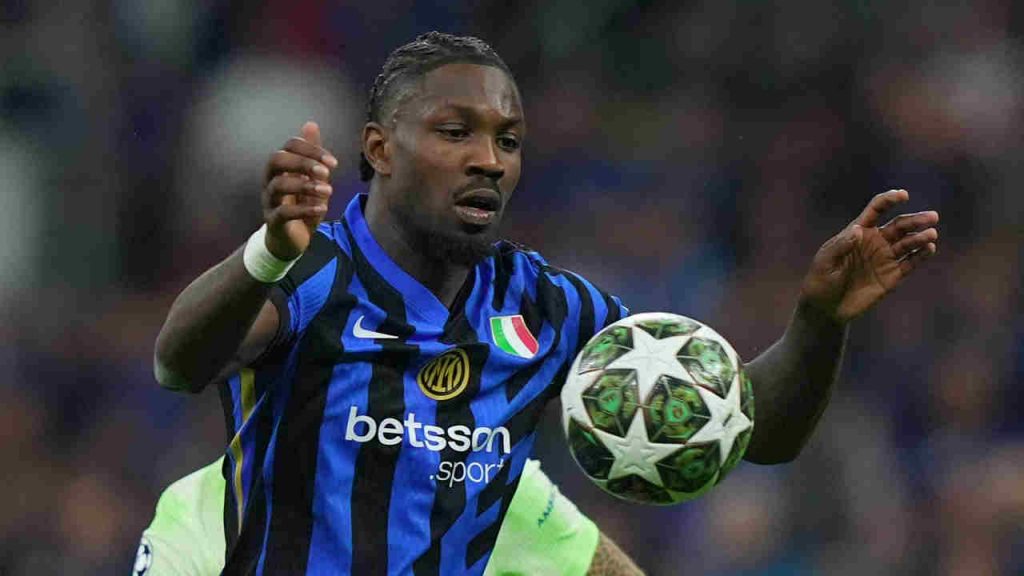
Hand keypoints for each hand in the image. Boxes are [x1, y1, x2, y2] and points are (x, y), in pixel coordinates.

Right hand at [262, 121, 337, 259]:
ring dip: (305, 185)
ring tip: (328, 190)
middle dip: (303, 162)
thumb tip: (311, 124)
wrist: (291, 240)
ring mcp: (269, 201)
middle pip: (276, 160)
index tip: (333, 162)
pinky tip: (322, 207)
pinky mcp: (273, 221)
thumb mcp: (312, 179)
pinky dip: (304, 209)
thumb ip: (312, 155)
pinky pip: (283, 212)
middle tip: (326, 172)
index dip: (311, 149)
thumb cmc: (301, 205)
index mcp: (281, 167)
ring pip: (278, 185)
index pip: (289, 146)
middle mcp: (270, 180)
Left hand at [799, 189, 938, 322]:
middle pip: (899, 225)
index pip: (876, 210)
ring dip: (921, 237)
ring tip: (931, 234)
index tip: (903, 195)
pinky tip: (929, 249)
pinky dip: (921, 255)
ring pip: (908, 242)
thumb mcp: (825, 262)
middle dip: (915, 220)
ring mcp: (885, 258)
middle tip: (932, 217)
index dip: (889, 200)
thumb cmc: (821, 281)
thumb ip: (841, 246)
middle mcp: (876, 241)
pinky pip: (910, 262)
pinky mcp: (892, 276)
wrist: (826, 308)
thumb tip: (859, 229)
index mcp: (858, 232)